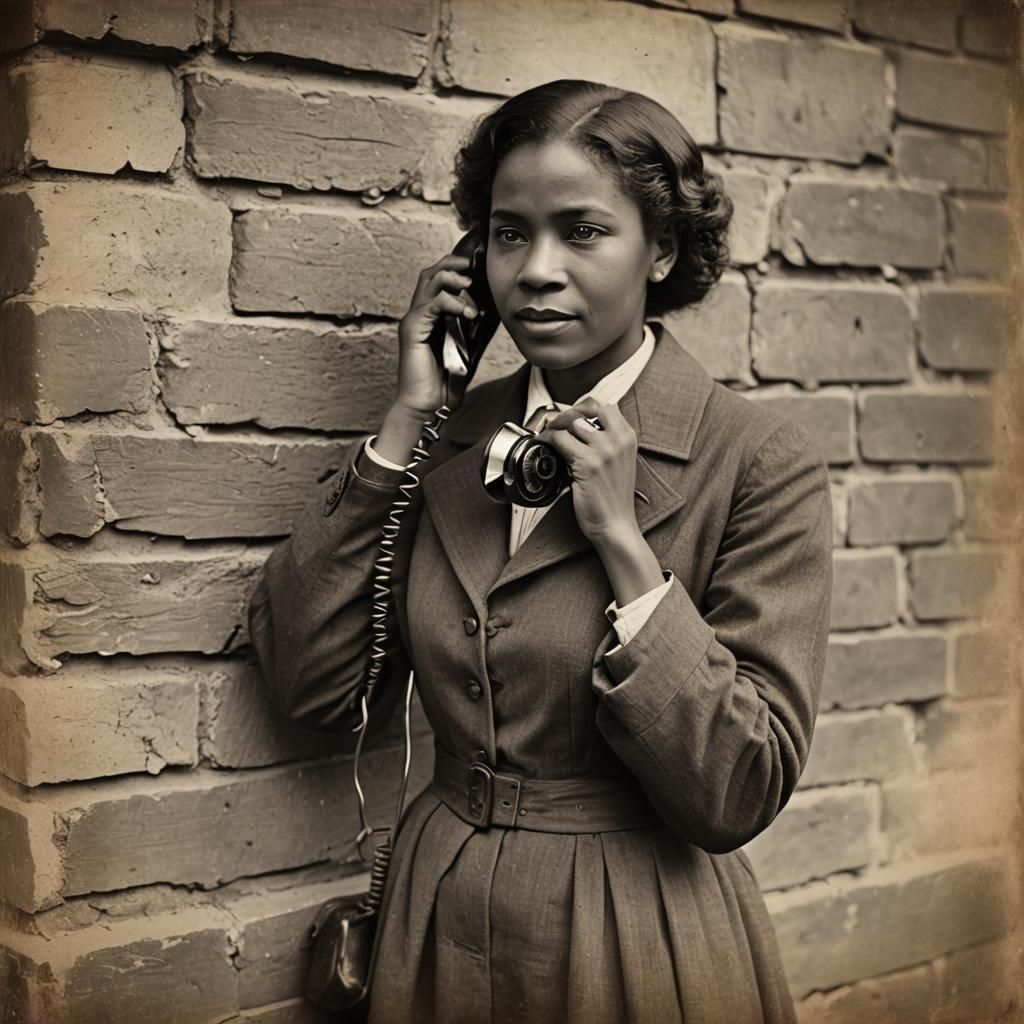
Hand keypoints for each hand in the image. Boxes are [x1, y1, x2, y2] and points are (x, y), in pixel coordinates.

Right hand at [395, 253, 479, 415]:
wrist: (428, 406)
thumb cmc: (445, 382)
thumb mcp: (467, 349)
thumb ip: (474, 330)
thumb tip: (492, 311)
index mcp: (430, 317)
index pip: (438, 280)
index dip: (456, 268)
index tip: (478, 267)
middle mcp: (419, 314)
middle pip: (430, 273)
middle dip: (453, 263)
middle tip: (473, 265)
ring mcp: (414, 321)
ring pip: (429, 281)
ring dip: (453, 278)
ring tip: (471, 286)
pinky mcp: (413, 330)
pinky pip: (431, 304)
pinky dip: (452, 302)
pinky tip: (468, 312)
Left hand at [538, 397, 640, 546]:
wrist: (616, 525)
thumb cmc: (613, 497)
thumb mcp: (618, 461)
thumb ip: (605, 441)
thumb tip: (577, 426)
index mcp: (627, 437)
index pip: (604, 405)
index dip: (582, 407)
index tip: (570, 417)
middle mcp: (618, 440)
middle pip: (586, 408)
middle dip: (566, 414)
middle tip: (555, 425)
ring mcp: (603, 451)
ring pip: (570, 422)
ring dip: (555, 428)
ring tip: (549, 437)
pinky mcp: (587, 464)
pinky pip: (559, 440)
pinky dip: (547, 440)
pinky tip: (544, 446)